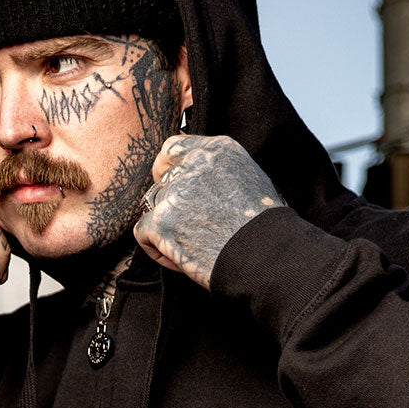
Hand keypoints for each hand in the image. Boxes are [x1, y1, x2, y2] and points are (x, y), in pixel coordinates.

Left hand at [132, 135, 284, 288]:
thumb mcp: (250, 182)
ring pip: (153, 206)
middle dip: (171, 206)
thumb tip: (196, 179)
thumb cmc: (265, 230)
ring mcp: (176, 191)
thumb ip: (219, 173)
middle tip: (192, 230)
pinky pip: (143, 232)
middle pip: (163, 181)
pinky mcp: (162, 221)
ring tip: (192, 247)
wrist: (266, 258)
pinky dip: (156, 249)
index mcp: (219, 150)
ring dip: (166, 228)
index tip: (171, 185)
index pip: (173, 147)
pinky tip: (180, 260)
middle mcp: (195, 164)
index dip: (167, 167)